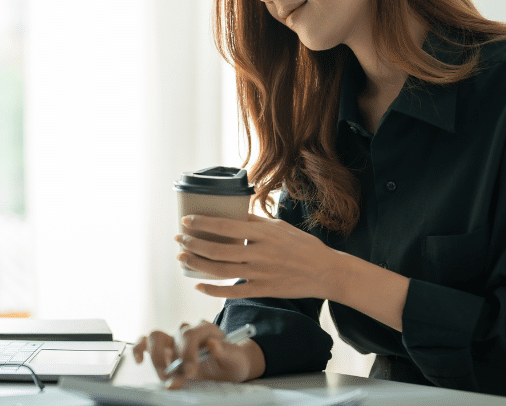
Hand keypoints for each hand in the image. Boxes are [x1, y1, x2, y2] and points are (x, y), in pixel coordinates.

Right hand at [131, 320, 260, 388]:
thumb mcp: (235, 359)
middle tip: (177, 377)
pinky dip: (139, 348)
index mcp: (207, 328)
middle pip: (174, 336)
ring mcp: (174, 338)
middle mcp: (188, 330)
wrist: (228, 365)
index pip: (192, 334)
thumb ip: (225, 352)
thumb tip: (212, 344)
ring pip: (156, 337)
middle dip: (174, 359)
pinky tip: (139, 360)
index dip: (188, 352)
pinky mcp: (164, 348)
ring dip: (157, 358)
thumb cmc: (232, 361)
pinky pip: (146, 342)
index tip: (190, 371)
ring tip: (164, 376)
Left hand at [177, 214, 340, 300]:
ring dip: (197, 264)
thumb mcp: (280, 226)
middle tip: (179, 239)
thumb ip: (255, 221)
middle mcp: (261, 254)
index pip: (226, 227)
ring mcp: (261, 274)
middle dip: (193, 244)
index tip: (185, 220)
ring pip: (221, 271)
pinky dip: (212, 289)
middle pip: (218, 250)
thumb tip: (231, 212)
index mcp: (264, 234)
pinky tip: (198, 284)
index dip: (202, 224)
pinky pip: (232, 292)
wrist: (326, 272)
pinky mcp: (263, 290)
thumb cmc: (302, 245)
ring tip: (182, 257)